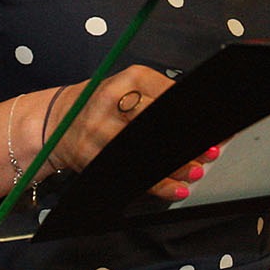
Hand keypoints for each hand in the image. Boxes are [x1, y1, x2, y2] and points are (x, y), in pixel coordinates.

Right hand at [45, 65, 217, 200]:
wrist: (55, 120)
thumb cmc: (99, 103)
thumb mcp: (124, 88)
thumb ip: (158, 97)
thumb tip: (200, 117)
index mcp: (127, 80)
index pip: (169, 96)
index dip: (194, 112)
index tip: (214, 124)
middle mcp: (111, 102)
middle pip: (158, 123)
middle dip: (188, 140)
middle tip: (211, 151)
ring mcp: (99, 130)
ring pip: (146, 151)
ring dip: (177, 166)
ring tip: (196, 171)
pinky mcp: (92, 156)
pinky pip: (131, 173)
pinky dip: (156, 184)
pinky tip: (174, 189)